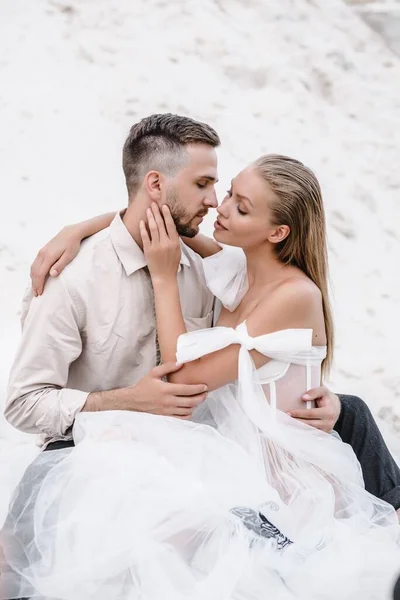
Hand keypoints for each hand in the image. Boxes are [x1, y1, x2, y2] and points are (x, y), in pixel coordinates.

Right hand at [30, 225, 81, 295]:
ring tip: (35, 288)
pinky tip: (36, 277)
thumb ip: (60, 265)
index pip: (40, 274)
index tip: (40, 293)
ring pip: (33, 267)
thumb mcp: (69, 256)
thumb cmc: (72, 245)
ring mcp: (41, 252)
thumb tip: (52, 275)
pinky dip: (34, 272)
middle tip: (36, 294)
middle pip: (35, 272)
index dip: (39, 284)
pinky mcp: (42, 251)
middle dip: (35, 284)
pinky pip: (35, 263)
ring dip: (33, 279)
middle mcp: (42, 254)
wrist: (70, 232)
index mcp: (48, 256)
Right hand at [84, 362, 207, 418]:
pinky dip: (188, 414)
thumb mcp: (153, 373)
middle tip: (205, 393)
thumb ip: (167, 367)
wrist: (133, 401)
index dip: (198, 388)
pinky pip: (181, 418)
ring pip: (187, 410)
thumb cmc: (143, 386)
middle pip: (190, 401)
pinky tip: (190, 408)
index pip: (187, 389)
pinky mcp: (166, 417)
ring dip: (195, 405)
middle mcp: (168, 401)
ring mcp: (167, 411)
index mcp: (166, 389)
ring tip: (198, 399)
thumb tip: (181, 363)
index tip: (205, 386)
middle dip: (201, 397)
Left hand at [140, 203, 179, 280]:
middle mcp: (166, 243)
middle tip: (153, 204)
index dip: (167, 215)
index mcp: (175, 242)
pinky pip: (145, 237)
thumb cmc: (171, 264)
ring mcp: (157, 247)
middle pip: (161, 224)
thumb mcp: (178, 250)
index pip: (170, 225)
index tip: (164, 206)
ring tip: (148, 210)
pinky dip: (143, 228)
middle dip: (157, 212)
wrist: (164, 277)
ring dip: (150, 217)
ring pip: (153, 228)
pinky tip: (142, 222)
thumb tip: (170, 226)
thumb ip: (174, 239)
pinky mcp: (148, 250)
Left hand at [287, 386, 340, 432]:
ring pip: (310, 431)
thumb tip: (303, 397)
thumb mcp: (323, 391)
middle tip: (285, 419)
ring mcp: (327, 429)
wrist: (336, 407)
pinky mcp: (324, 433)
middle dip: (296, 422)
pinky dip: (304, 432)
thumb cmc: (328, 398)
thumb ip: (314, 392)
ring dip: (299, 428)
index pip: (311, 413)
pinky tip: (296, 429)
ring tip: (288, 424)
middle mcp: (329, 422)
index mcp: (329, 412)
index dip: (299, 413)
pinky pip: (312, 434)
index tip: (289, 412)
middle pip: (309, 424)